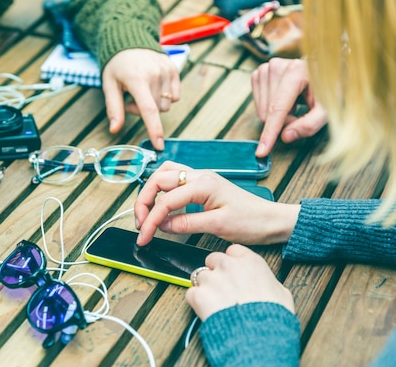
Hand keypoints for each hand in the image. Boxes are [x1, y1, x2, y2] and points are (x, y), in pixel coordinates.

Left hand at [102, 49, 179, 149]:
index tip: (159, 145)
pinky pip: (175, 96)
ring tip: (142, 91)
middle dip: (143, 111)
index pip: (149, 109)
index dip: (154, 129)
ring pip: (166, 105)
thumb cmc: (117, 65)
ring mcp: (166, 71)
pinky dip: (165, 96)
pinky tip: (153, 86)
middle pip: (156, 110)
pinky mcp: (174, 69)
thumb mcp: (109, 85)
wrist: (130, 40)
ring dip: (154, 104)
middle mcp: (155, 74)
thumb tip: (114, 130)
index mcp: (137, 79)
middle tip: (131, 99)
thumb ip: (113, 108)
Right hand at [134, 161, 299, 245]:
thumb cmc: (252, 222)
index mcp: (204, 184)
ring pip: (164, 175)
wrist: (272, 220)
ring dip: (151, 192)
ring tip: (146, 213)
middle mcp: (200, 176)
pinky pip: (175, 180)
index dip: (151, 219)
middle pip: (159, 179)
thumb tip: (162, 225)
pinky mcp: (202, 185)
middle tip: (140, 223)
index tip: (143, 236)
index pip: (167, 200)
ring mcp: (200, 178)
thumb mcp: (218, 226)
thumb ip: (187, 224)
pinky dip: (162, 190)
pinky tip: (161, 204)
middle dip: (144, 201)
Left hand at [185, 244, 294, 320]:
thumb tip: (267, 285)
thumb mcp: (282, 294)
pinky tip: (206, 310)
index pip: (232, 251)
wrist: (259, 336)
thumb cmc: (273, 317)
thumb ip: (268, 282)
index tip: (232, 272)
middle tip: (222, 289)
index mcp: (250, 262)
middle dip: (216, 272)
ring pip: (199, 276)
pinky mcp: (199, 295)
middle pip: (213, 260)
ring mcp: (212, 279)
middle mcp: (228, 265)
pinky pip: (191, 293)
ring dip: (205, 287)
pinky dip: (196, 302)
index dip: (231, 263)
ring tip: (215, 303)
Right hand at [251, 58, 327, 156]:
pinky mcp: (259, 73)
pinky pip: (257, 103)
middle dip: (284, 121)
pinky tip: (284, 100)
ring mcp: (265, 68)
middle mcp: (277, 66)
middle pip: (269, 112)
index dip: (269, 132)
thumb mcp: (328, 108)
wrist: (327, 68)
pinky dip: (269, 108)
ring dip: (278, 115)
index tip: (261, 151)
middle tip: (301, 112)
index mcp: (296, 71)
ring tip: (295, 104)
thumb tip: (285, 137)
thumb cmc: (330, 88)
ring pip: (261, 110)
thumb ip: (311, 124)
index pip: (278, 108)